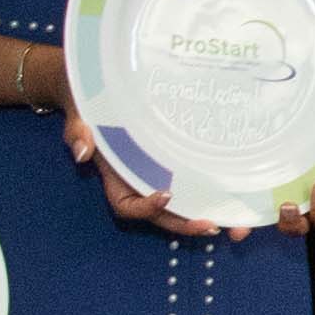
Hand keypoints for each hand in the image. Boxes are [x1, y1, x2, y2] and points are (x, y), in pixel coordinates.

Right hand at [63, 116, 256, 241]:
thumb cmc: (87, 104)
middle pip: (162, 215)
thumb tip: (81, 151)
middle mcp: (139, 182)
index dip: (146, 207)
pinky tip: (236, 195)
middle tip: (212, 225)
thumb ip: (77, 131)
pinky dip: (212, 193)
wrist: (97, 89)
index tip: (166, 195)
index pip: (128, 205)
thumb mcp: (79, 114)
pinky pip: (192, 183)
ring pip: (181, 206)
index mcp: (116, 178)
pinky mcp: (175, 162)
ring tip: (234, 223)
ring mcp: (158, 175)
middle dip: (186, 224)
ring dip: (205, 216)